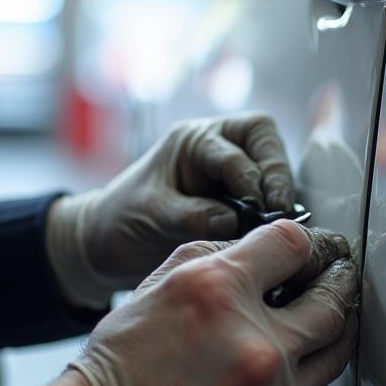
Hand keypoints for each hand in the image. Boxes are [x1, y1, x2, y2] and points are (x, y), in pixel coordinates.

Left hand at [46, 113, 294, 307]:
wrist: (105, 244)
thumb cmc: (121, 220)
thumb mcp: (153, 216)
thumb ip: (196, 216)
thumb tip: (240, 222)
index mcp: (192, 141)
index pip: (237, 149)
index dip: (254, 180)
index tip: (262, 211)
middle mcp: (216, 147)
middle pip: (265, 142)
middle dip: (277, 174)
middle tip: (280, 211)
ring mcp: (228, 172)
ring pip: (272, 166)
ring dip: (279, 192)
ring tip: (277, 224)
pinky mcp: (237, 198)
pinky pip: (266, 195)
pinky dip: (272, 212)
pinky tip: (270, 232)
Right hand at [46, 221, 357, 385]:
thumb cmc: (124, 362)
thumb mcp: (162, 281)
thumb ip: (220, 256)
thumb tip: (267, 252)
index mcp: (222, 293)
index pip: (294, 246)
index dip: (308, 245)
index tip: (313, 252)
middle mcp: (257, 346)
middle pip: (333, 304)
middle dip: (339, 286)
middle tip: (340, 279)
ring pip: (333, 359)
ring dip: (330, 337)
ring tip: (322, 325)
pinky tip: (288, 375)